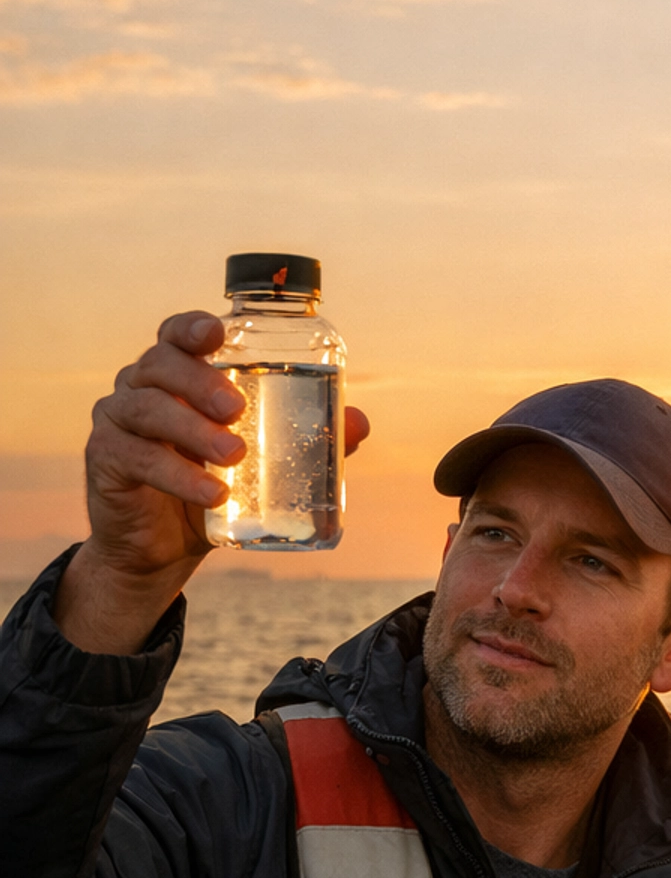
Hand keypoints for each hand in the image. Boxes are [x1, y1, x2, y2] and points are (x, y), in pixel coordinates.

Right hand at [56, 310, 369, 652]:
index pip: (177, 335)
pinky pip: (137, 457)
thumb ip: (305, 440)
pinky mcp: (105, 459)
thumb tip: (359, 423)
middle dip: (200, 381)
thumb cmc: (211, 490)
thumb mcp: (261, 465)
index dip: (193, 327)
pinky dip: (177, 475)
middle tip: (237, 410)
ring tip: (234, 456)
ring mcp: (118, 420)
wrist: (159, 550)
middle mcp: (141, 387)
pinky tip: (212, 494)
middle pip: (161, 363)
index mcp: (177, 375)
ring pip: (148, 408)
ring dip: (193, 430)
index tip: (218, 333)